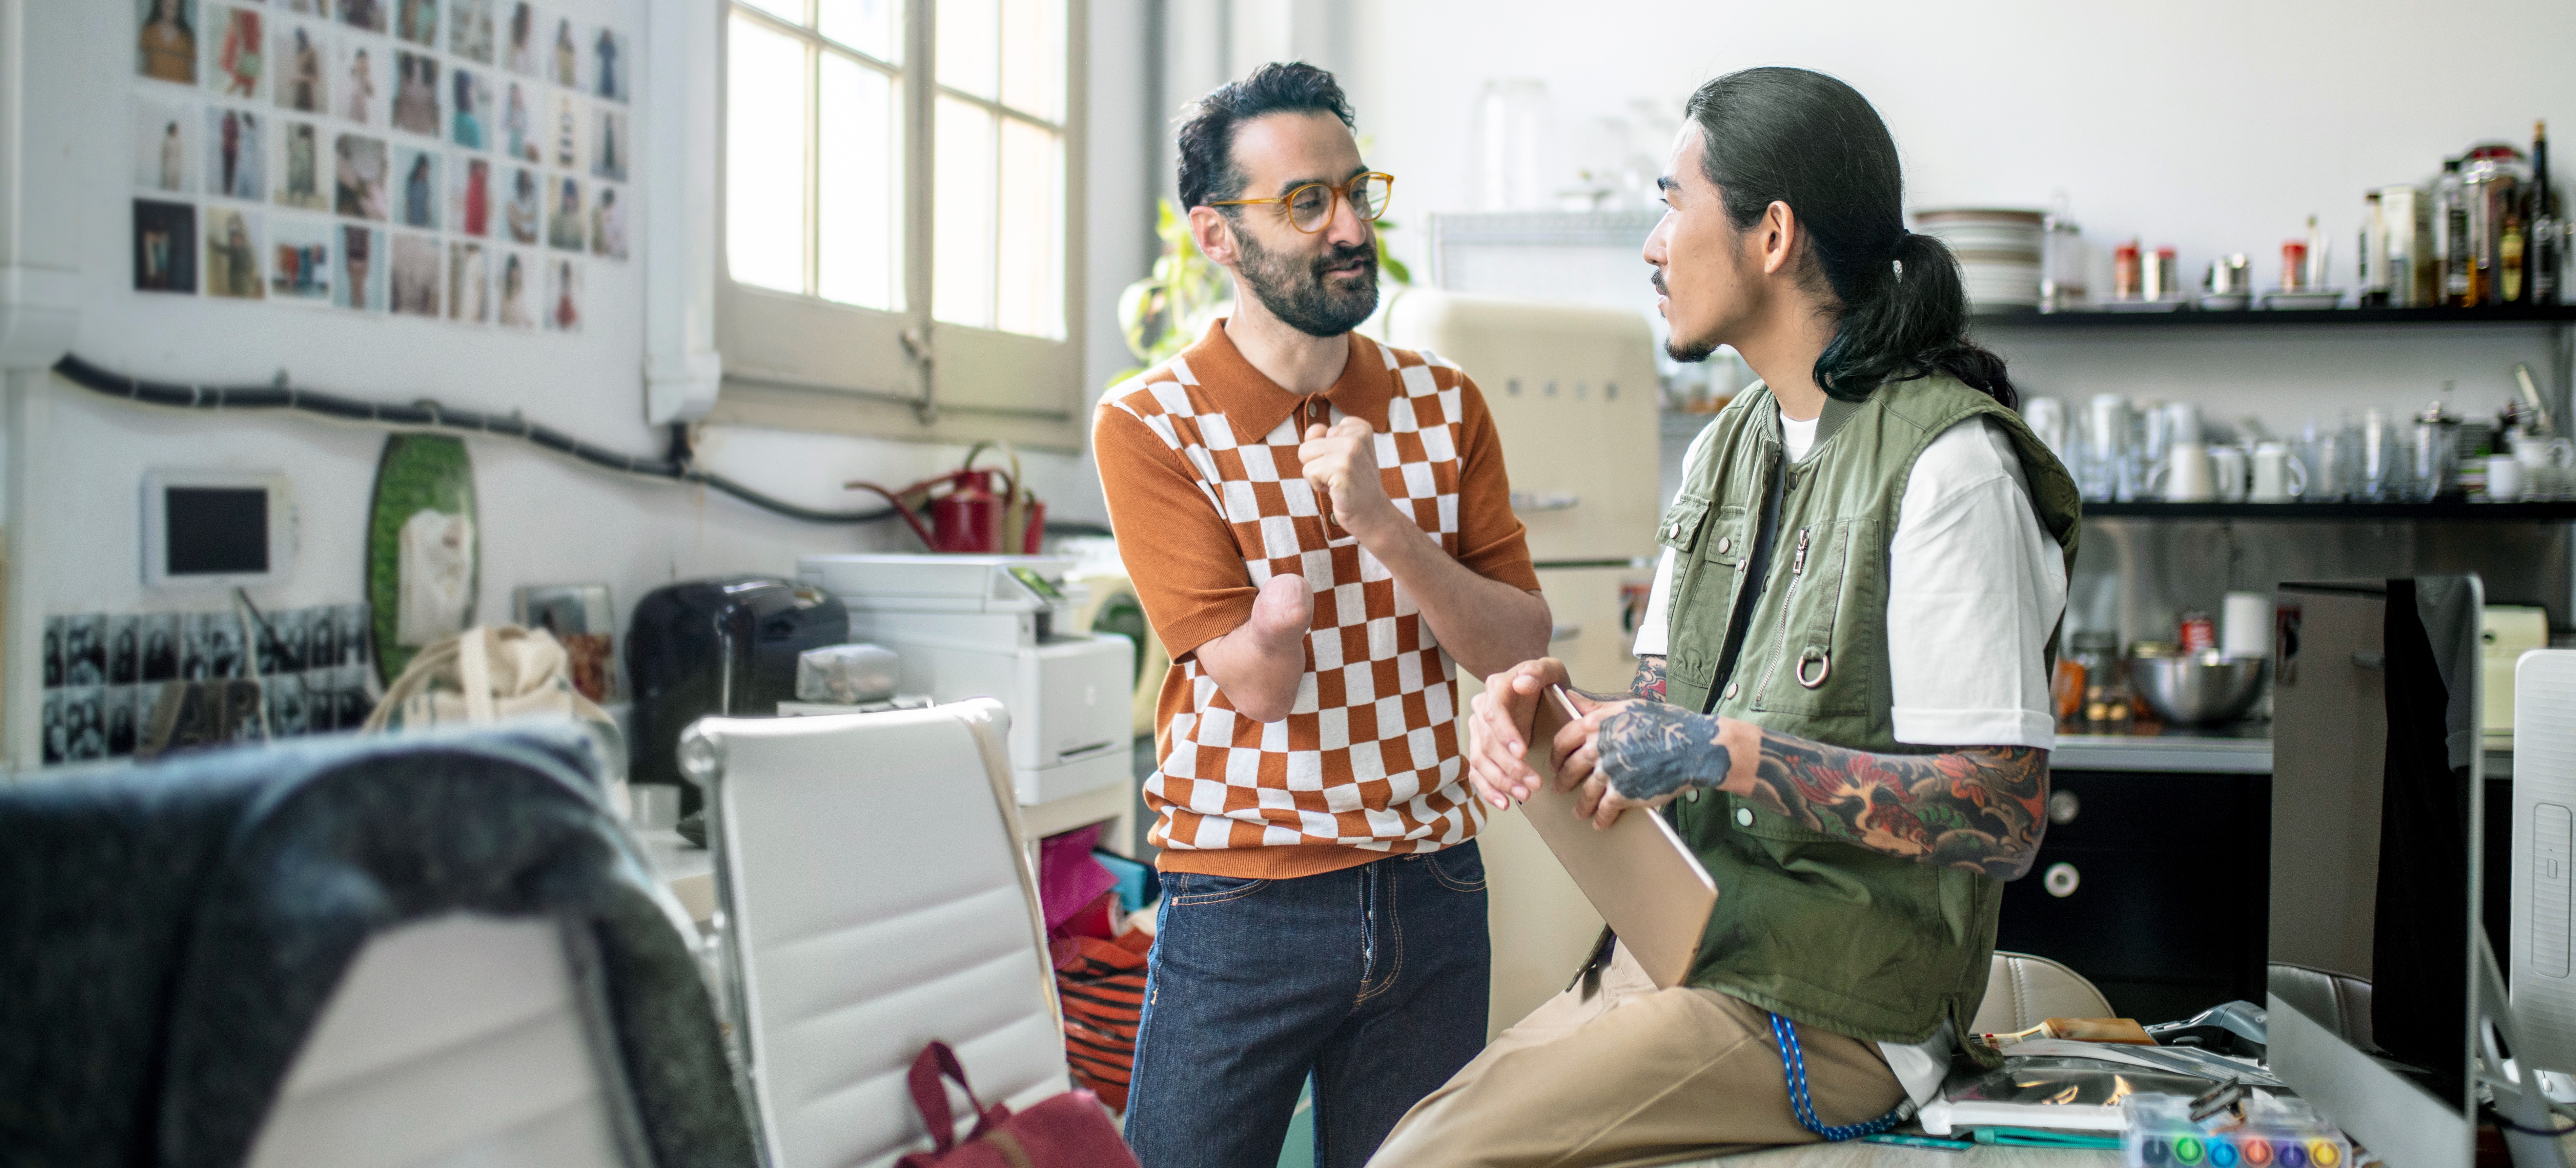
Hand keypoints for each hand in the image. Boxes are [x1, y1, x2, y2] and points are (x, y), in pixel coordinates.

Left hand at [1300, 418, 1397, 538]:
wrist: (1373, 514)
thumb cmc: (1355, 485)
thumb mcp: (1342, 454)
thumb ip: (1324, 437)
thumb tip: (1314, 430)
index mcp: (1360, 428)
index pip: (1320, 431)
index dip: (1326, 452)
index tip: (1344, 465)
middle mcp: (1357, 436)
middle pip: (1309, 443)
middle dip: (1317, 462)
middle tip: (1339, 476)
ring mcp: (1350, 452)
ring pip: (1305, 454)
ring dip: (1316, 474)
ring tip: (1337, 482)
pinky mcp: (1341, 469)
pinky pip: (1308, 471)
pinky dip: (1317, 486)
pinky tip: (1336, 490)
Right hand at [1464, 658, 1568, 808]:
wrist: (1538, 691)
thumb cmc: (1546, 681)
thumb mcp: (1550, 669)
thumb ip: (1538, 671)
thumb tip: (1521, 683)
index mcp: (1496, 689)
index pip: (1494, 714)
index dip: (1506, 734)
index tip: (1523, 752)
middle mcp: (1481, 709)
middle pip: (1487, 743)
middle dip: (1510, 767)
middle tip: (1534, 784)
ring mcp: (1478, 731)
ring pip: (1480, 761)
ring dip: (1501, 782)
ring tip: (1524, 796)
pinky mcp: (1481, 749)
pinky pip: (1477, 773)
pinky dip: (1488, 790)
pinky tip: (1503, 803)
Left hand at [1555, 693, 1731, 828]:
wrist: (1694, 747)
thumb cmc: (1667, 723)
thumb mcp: (1629, 706)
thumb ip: (1597, 707)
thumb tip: (1571, 697)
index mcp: (1598, 723)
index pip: (1564, 739)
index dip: (1557, 754)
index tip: (1556, 762)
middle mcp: (1599, 747)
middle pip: (1570, 767)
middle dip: (1562, 781)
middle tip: (1559, 788)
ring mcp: (1610, 771)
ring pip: (1585, 792)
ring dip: (1580, 805)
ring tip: (1578, 812)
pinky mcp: (1623, 792)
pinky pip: (1605, 809)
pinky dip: (1601, 818)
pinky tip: (1599, 824)